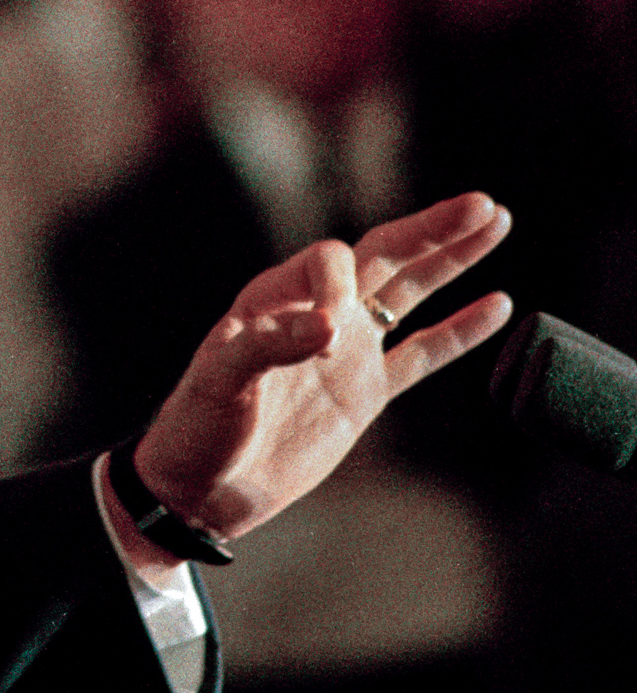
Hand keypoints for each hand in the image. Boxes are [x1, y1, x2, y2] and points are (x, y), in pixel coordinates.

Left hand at [131, 190, 512, 544]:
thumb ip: (270, 346)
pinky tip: (497, 303)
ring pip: (410, 293)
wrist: (200, 489)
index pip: (330, 262)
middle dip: (432, 229)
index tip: (327, 336)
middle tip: (483, 204)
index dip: (339, 284)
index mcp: (275, 298)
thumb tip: (333, 325)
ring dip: (452, 259)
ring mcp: (346, 351)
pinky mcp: (365, 392)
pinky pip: (422, 353)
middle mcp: (316, 313)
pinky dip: (460, 331)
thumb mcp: (218, 381)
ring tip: (496, 221)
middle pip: (385, 256)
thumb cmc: (196, 428)